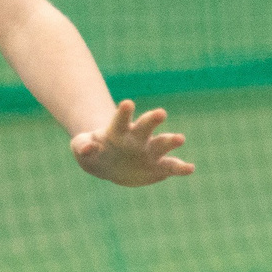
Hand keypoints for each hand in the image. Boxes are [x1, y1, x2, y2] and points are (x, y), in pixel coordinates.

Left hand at [71, 99, 192, 186]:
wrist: (109, 164)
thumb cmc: (93, 152)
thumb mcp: (81, 148)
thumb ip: (82, 147)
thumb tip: (86, 148)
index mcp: (118, 131)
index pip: (120, 119)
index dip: (124, 112)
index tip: (127, 103)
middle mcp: (137, 138)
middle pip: (145, 126)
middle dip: (152, 119)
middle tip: (161, 112)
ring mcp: (149, 151)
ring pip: (162, 144)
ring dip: (170, 141)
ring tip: (180, 138)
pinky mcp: (158, 167)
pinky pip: (171, 167)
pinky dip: (180, 168)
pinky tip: (190, 168)